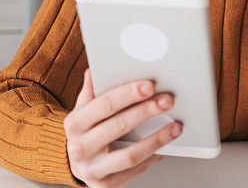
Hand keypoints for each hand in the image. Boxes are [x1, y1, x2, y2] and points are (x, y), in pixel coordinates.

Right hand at [64, 69, 181, 186]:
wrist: (73, 163)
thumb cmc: (84, 131)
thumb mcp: (82, 109)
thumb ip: (91, 91)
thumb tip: (95, 70)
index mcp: (75, 123)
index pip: (105, 105)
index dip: (128, 94)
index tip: (149, 85)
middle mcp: (80, 147)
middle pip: (118, 127)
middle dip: (146, 112)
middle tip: (167, 101)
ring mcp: (93, 168)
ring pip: (129, 155)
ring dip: (156, 140)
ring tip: (174, 127)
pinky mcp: (106, 184)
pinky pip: (134, 171)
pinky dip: (153, 158)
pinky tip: (166, 147)